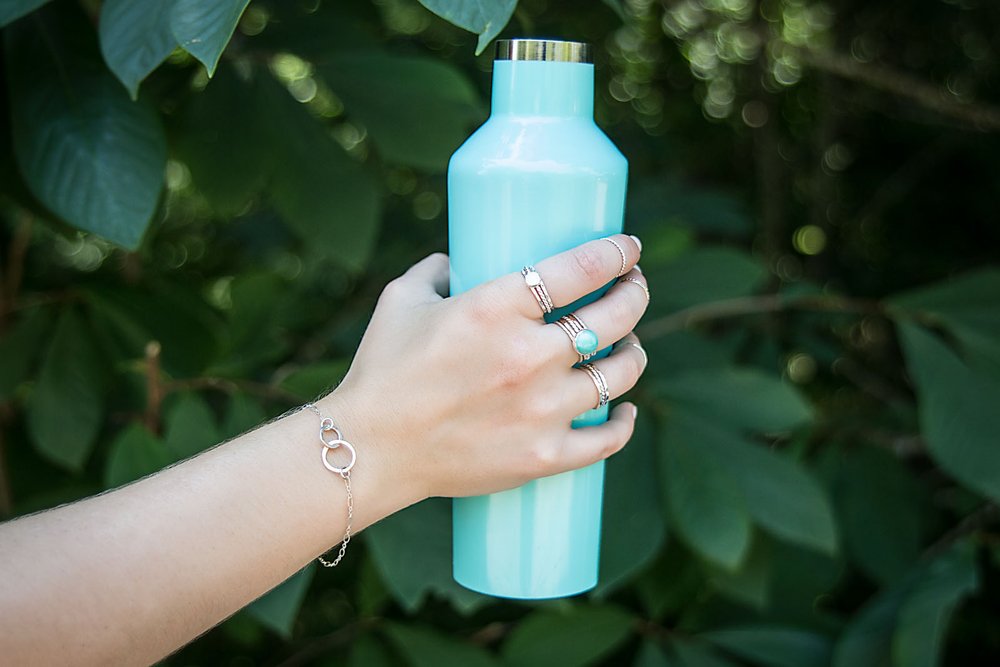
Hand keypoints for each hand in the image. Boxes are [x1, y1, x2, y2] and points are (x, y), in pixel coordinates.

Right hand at [321, 234, 648, 502]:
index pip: (582, 267)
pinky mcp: (543, 456)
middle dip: (635, 293)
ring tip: (630, 344)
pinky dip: (624, 422)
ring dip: (634, 352)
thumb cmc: (381, 371)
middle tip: (634, 287)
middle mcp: (528, 355)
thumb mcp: (402, 301)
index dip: (618, 252)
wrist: (369, 450)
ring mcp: (541, 409)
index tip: (630, 248)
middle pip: (614, 316)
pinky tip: (626, 408)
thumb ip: (434, 271)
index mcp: (496, 307)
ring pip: (620, 373)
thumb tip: (455, 259)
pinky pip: (607, 439)